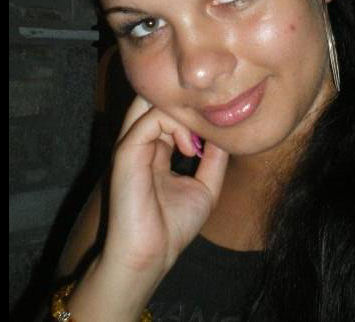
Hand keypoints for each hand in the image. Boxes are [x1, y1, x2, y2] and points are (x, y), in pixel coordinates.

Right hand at [101, 95, 228, 276]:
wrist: (152, 255)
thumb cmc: (173, 227)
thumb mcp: (206, 186)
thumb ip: (215, 158)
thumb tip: (228, 133)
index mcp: (155, 149)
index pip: (170, 112)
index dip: (194, 112)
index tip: (217, 128)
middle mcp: (141, 142)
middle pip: (156, 99)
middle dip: (185, 103)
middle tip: (207, 120)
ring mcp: (132, 144)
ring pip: (152, 101)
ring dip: (182, 112)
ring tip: (197, 139)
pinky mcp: (126, 151)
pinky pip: (149, 118)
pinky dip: (175, 124)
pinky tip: (189, 148)